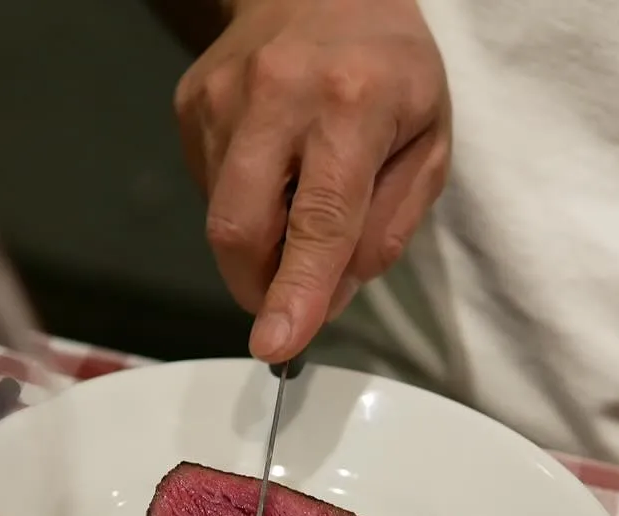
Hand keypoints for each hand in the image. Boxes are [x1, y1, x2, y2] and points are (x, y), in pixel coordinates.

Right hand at [174, 0, 450, 362]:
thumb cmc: (391, 68)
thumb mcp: (429, 142)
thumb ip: (389, 225)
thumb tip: (334, 295)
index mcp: (352, 104)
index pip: (319, 220)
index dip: (296, 290)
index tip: (277, 344)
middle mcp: (276, 95)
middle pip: (240, 228)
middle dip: (259, 286)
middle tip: (288, 296)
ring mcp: (221, 97)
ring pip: (220, 216)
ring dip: (257, 240)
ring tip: (296, 194)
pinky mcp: (190, 104)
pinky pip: (208, 188)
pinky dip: (241, 204)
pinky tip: (271, 167)